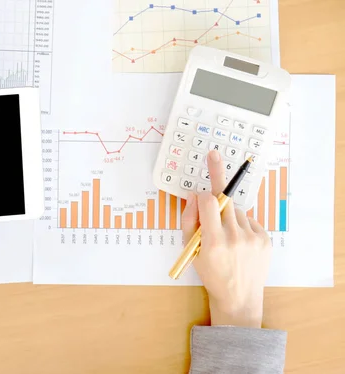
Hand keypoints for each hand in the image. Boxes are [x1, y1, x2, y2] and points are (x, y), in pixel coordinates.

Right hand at [181, 150, 271, 327]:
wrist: (239, 297)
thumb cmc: (210, 273)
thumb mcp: (191, 250)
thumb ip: (189, 221)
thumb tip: (194, 196)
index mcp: (213, 241)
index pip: (208, 203)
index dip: (202, 194)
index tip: (201, 179)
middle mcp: (234, 237)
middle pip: (225, 199)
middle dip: (219, 176)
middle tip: (213, 154)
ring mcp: (253, 238)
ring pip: (236, 211)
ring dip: (228, 215)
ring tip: (226, 236)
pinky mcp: (265, 239)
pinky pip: (249, 221)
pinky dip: (241, 225)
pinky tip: (238, 242)